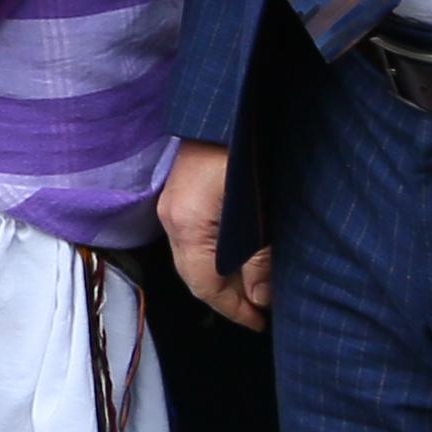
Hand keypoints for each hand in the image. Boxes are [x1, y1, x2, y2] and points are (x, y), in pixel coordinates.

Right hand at [160, 140, 271, 328]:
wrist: (224, 108)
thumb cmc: (243, 153)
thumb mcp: (258, 210)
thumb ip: (258, 257)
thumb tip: (260, 297)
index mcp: (187, 225)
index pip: (204, 285)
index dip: (233, 309)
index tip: (260, 323)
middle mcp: (171, 219)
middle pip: (194, 275)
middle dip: (226, 298)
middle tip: (258, 312)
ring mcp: (171, 206)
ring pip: (192, 258)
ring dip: (220, 278)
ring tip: (251, 290)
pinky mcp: (179, 196)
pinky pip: (191, 240)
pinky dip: (213, 258)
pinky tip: (235, 260)